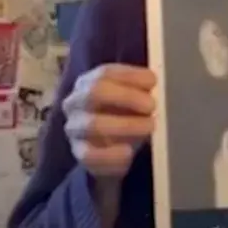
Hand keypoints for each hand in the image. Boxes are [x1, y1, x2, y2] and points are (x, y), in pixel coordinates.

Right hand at [62, 63, 156, 177]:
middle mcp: (75, 102)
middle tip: (152, 106)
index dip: (130, 76)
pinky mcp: (78, 153)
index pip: (105, 73)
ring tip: (149, 127)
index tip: (153, 81)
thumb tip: (153, 84)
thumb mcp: (132, 97)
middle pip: (95, 92)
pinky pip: (90, 155)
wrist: (110, 147)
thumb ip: (141, 89)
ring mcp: (74, 128)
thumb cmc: (124, 113)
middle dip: (127, 97)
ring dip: (125, 125)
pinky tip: (128, 153)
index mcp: (88, 82)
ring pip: (93, 124)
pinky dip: (111, 155)